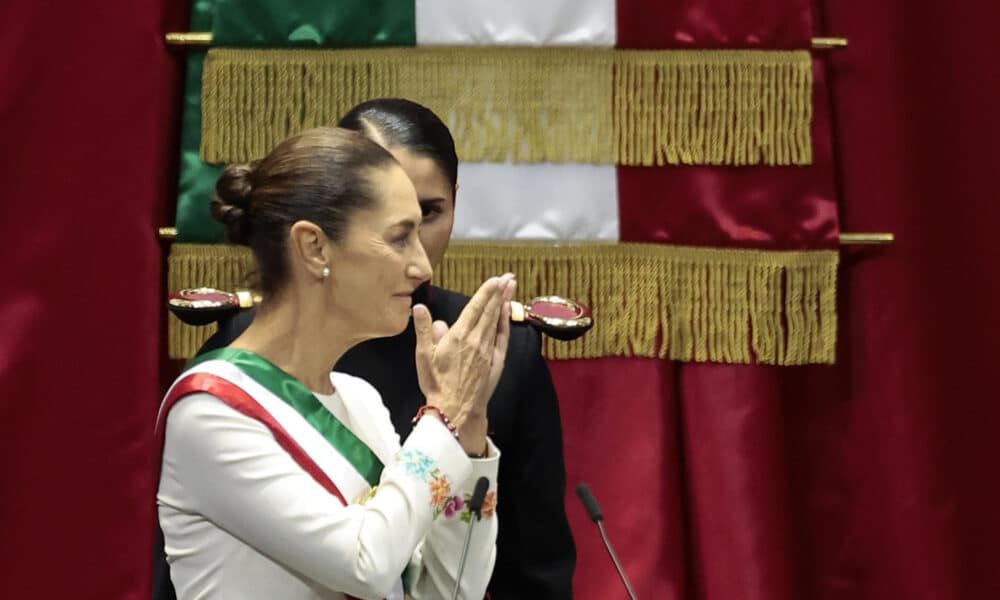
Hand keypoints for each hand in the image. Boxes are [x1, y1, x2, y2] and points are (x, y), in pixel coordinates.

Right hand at [413, 275, 515, 452]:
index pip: (475, 307)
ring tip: (511, 286)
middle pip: (490, 310)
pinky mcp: (495, 361)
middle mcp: (476, 340)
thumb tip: (420, 307)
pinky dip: (505, 322)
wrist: (455, 410)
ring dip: (504, 302)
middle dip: (499, 291)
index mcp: (458, 336)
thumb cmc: (436, 384)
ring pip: (497, 321)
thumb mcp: (423, 356)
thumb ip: (424, 330)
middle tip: (508, 276)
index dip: (486, 292)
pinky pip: (502, 337)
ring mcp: (488, 350)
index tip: (495, 278)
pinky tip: (507, 312)